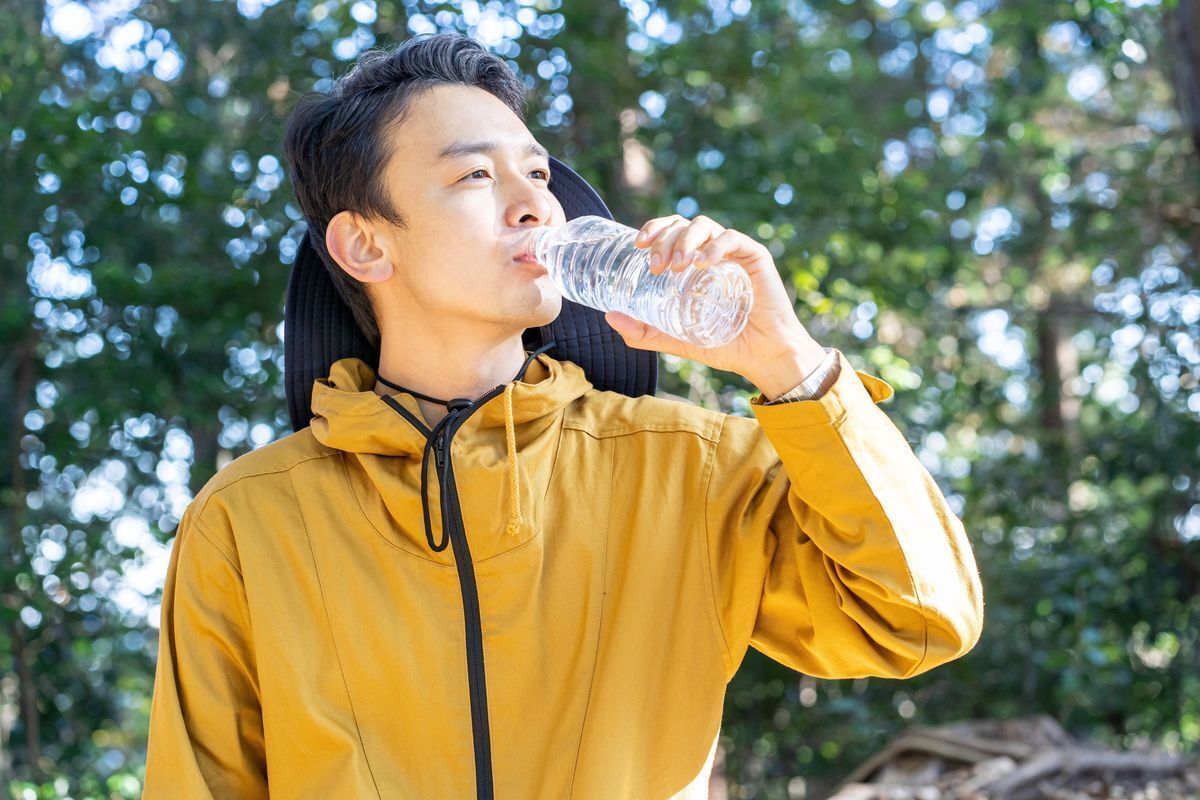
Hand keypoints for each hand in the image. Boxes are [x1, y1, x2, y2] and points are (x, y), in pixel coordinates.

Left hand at [604, 214, 826, 396]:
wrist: (762, 357)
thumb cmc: (723, 346)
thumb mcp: (674, 339)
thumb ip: (644, 332)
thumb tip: (609, 317)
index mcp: (694, 263)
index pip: (671, 231)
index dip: (654, 229)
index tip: (638, 244)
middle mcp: (712, 252)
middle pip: (683, 225)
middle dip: (665, 239)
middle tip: (656, 266)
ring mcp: (734, 253)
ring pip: (705, 225)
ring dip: (686, 240)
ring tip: (678, 265)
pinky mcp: (756, 257)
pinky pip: (733, 239)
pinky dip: (715, 246)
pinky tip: (703, 263)